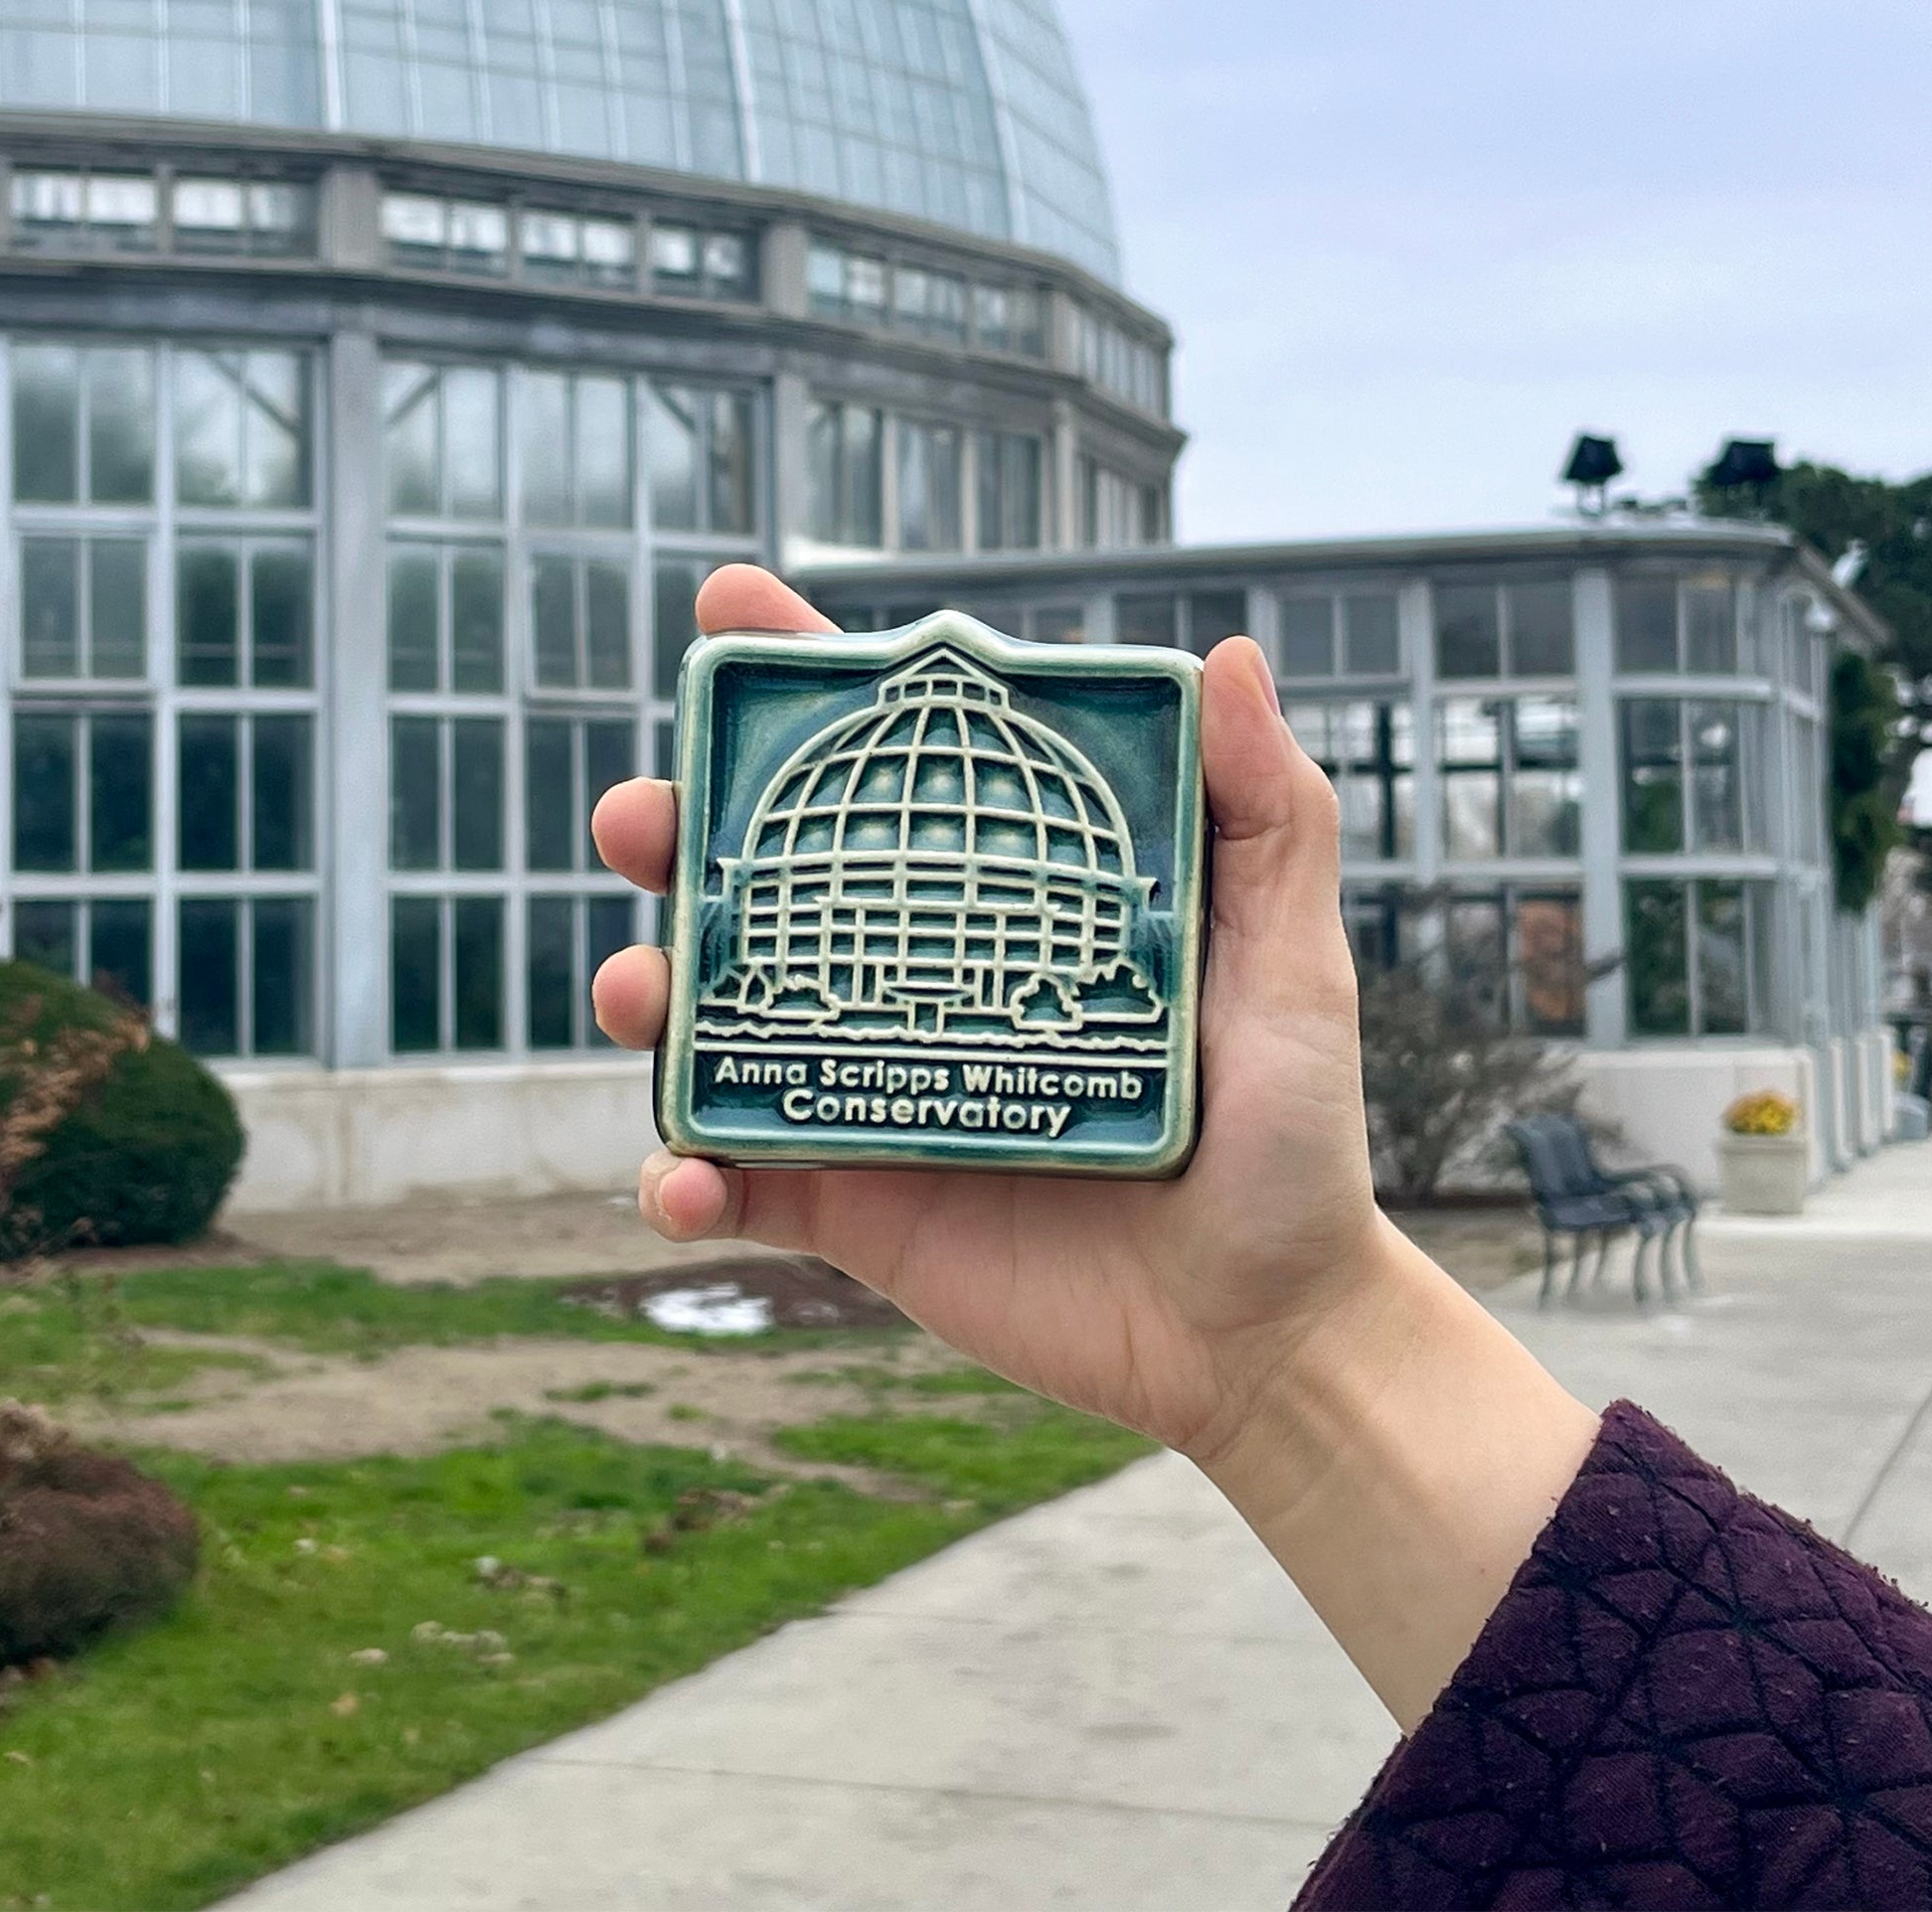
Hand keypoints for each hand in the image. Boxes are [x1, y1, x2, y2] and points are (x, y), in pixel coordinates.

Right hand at [589, 564, 1378, 1470]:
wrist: (1266, 1331)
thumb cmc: (1286, 1132)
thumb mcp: (1292, 960)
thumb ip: (1268, 817)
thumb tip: (1230, 656)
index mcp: (996, 890)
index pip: (886, 760)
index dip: (798, 672)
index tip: (726, 601)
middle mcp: (911, 971)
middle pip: (754, 873)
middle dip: (667, 828)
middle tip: (641, 821)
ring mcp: (866, 1085)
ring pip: (708, 1016)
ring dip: (642, 990)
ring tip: (640, 994)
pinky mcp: (850, 1206)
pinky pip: (732, 1181)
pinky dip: (679, 1177)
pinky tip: (683, 1180)